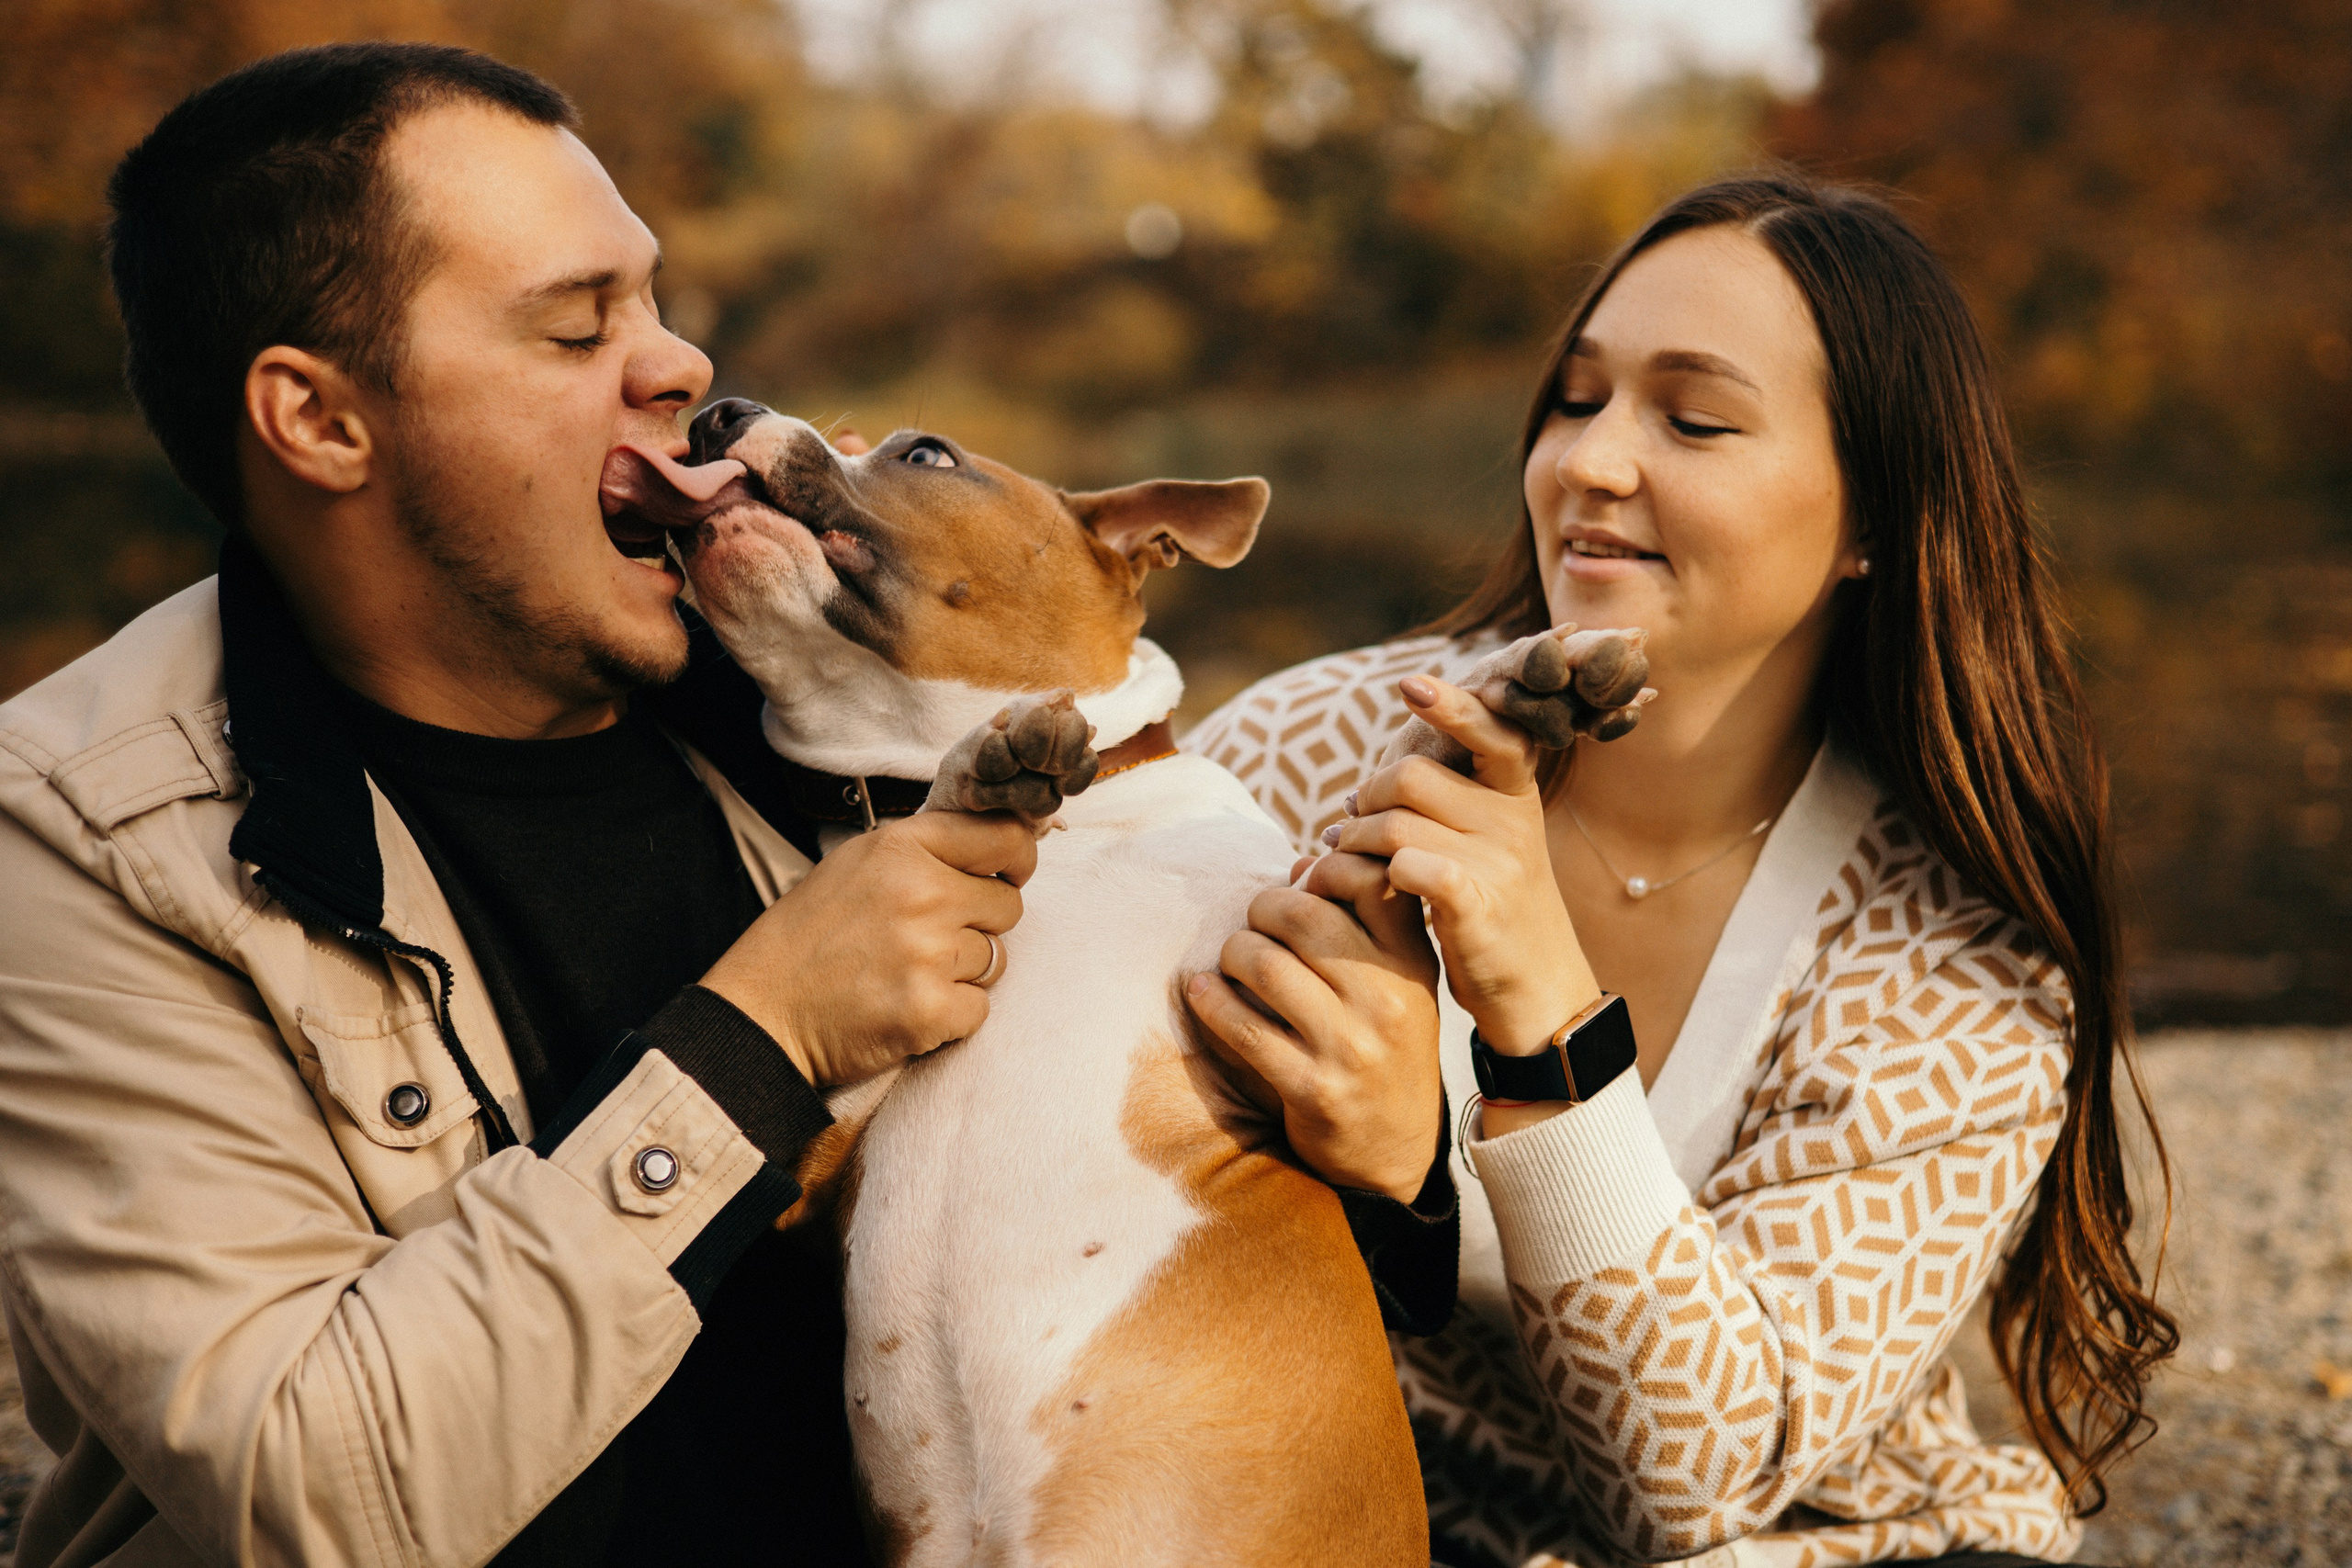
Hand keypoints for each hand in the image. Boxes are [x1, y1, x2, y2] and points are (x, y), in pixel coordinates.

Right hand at [700, 811, 1036, 1085]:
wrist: (761, 1013)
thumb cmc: (809, 937)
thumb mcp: (858, 863)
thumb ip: (926, 849)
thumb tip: (1000, 843)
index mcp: (902, 847)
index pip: (1006, 836)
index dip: (1017, 860)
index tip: (1006, 876)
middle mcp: (920, 892)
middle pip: (1008, 906)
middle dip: (979, 925)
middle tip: (928, 939)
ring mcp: (926, 953)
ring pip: (995, 960)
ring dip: (960, 972)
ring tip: (904, 972)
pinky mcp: (929, 1010)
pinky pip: (980, 1008)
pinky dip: (951, 1015)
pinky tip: (907, 1006)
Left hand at [1184, 851, 1442, 1200]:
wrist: (1398, 1148)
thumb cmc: (1388, 1044)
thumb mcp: (1399, 982)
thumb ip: (1363, 922)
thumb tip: (1304, 861)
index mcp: (1412, 963)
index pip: (1368, 881)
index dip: (1324, 867)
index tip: (1304, 880)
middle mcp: (1387, 1000)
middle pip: (1302, 915)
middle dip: (1262, 907)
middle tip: (1254, 919)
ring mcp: (1350, 1046)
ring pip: (1265, 965)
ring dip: (1233, 952)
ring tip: (1231, 958)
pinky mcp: (1312, 1088)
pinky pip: (1242, 1028)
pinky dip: (1211, 1001)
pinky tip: (1202, 990)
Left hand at [1326, 674, 1601, 1054]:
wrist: (1538, 993)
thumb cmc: (1492, 915)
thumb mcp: (1484, 849)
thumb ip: (1441, 810)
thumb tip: (1360, 791)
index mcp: (1515, 797)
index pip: (1493, 733)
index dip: (1454, 706)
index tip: (1410, 684)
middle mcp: (1513, 821)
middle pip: (1409, 777)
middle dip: (1366, 801)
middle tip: (1348, 832)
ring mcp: (1499, 863)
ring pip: (1394, 824)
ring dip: (1354, 846)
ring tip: (1344, 867)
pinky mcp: (1477, 905)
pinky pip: (1407, 866)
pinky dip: (1375, 876)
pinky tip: (1371, 894)